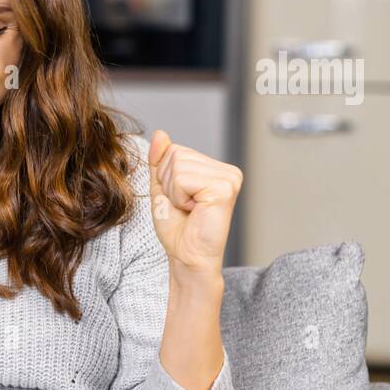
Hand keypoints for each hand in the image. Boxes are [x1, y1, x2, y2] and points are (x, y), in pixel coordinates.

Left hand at [146, 130, 242, 276]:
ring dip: (173, 192)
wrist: (186, 256)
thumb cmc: (177, 227)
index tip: (179, 199)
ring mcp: (229, 178)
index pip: (174, 150)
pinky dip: (179, 197)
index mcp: (215, 168)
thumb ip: (160, 160)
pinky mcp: (224, 188)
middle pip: (175, 155)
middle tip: (183, 206)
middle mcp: (227, 170)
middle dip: (168, 183)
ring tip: (189, 209)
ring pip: (177, 166)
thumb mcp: (162, 188)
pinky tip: (194, 210)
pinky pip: (183, 179)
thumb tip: (160, 133)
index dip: (165, 176)